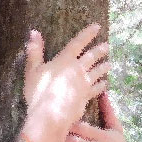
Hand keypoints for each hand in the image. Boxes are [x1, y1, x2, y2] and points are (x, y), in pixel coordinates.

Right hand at [23, 23, 109, 139]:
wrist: (51, 114)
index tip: (97, 27)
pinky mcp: (86, 97)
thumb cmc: (39, 91)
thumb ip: (34, 51)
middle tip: (107, 46)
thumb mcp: (32, 70)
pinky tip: (105, 84)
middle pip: (91, 57)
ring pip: (96, 72)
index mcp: (65, 60)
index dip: (87, 34)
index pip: (78, 43)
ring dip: (103, 67)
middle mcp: (78, 69)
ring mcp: (84, 84)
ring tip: (109, 63)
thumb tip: (34, 32)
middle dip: (99, 50)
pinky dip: (101, 86)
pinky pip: (96, 89)